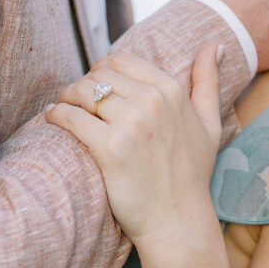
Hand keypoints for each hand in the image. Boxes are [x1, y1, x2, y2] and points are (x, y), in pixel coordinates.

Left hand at [45, 48, 221, 248]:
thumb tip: (215, 45)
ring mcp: (131, 124)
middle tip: (74, 101)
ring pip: (81, 92)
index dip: (102, 71)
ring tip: (61, 109)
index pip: (122, 60)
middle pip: (99, 75)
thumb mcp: (210, 124)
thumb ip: (208, 81)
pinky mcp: (109, 148)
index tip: (95, 89)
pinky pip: (70, 117)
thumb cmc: (191, 176)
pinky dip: (56, 115)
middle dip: (82, 85)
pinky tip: (53, 120)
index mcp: (172, 91)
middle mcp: (152, 102)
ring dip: (65, 98)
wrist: (178, 222)